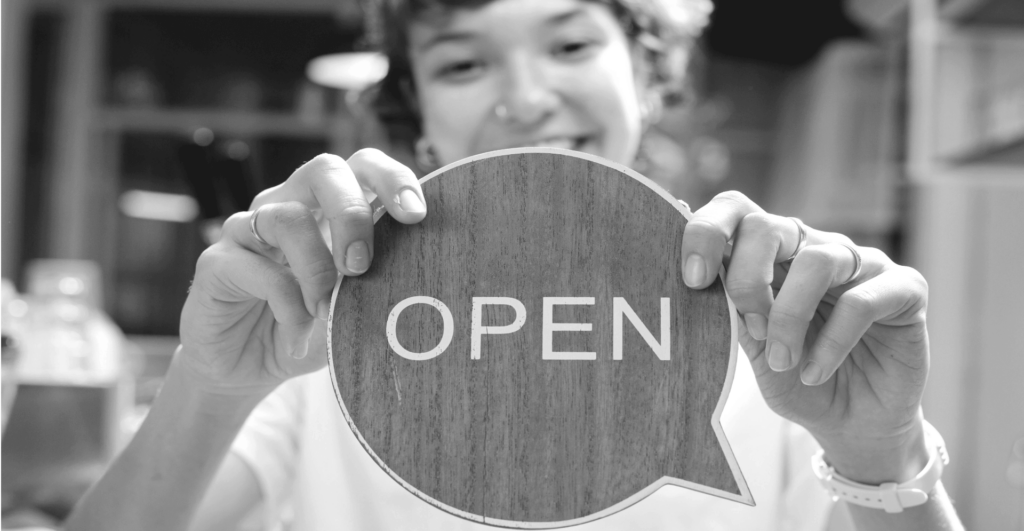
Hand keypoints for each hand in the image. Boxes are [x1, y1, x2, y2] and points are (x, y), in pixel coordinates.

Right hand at [178, 150, 426, 396]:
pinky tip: (298, 333)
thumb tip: (416, 285)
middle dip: (351, 213)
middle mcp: (290, 206)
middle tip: (361, 264)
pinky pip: (254, 267)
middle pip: (323, 170)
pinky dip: (286, 303)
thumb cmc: (310, 331)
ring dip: (315, 267)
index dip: (391, 179)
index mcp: (330, 209)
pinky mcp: (217, 261)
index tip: (415, 215)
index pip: (363, 167)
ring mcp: (250, 230)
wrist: (246, 370)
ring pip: (286, 217)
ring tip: (324, 311)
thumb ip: (380, 290)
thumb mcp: (354, 312)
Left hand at [682, 192, 929, 483]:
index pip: (736, 211)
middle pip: (769, 225)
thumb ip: (729, 311)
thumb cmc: (795, 378)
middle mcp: (814, 247)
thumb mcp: (752, 349)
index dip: (707, 232)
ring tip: (783, 362)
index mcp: (770, 253)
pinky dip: (831, 343)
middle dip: (746, 278)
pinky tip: (814, 372)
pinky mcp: (904, 288)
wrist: (852, 423)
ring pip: (818, 260)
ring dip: (789, 316)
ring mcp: (862, 263)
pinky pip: (862, 300)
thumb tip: (692, 275)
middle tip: (750, 328)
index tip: (692, 280)